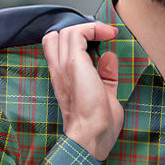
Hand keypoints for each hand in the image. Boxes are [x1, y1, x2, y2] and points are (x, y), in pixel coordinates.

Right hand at [42, 21, 120, 160]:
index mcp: (62, 80)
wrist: (91, 136)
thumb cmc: (98, 126)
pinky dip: (93, 29)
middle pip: (55, 36)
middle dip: (78, 32)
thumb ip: (105, 76)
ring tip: (107, 34)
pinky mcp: (72, 64)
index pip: (56, 49)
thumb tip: (109, 57)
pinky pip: (77, 33)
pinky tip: (108, 34)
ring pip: (65, 31)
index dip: (75, 40)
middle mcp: (58, 71)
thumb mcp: (105, 95)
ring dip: (88, 28)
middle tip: (100, 37)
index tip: (100, 42)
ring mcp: (63, 66)